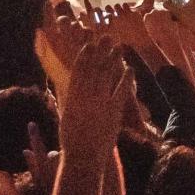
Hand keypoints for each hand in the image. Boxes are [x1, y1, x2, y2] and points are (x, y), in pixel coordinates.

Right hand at [58, 36, 133, 161]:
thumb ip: (67, 105)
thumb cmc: (70, 142)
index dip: (85, 55)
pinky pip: (121, 91)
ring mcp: (100, 102)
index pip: (78, 70)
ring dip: (113, 59)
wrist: (83, 157)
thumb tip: (69, 96)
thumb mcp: (65, 119)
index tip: (89, 44)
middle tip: (107, 37)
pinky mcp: (114, 111)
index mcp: (72, 96)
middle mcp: (86, 95)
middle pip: (94, 68)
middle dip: (100, 51)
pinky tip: (130, 68)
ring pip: (107, 75)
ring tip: (118, 46)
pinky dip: (126, 78)